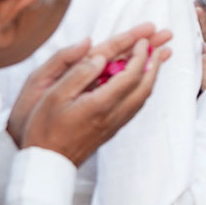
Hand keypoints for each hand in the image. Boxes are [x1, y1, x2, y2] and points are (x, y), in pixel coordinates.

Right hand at [21, 35, 170, 165]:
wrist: (48, 164)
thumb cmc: (43, 129)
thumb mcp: (52, 97)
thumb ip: (78, 74)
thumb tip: (101, 57)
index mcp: (100, 103)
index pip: (131, 75)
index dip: (140, 55)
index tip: (144, 40)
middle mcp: (114, 114)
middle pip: (145, 85)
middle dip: (155, 62)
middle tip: (161, 44)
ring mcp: (115, 123)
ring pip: (144, 96)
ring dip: (153, 75)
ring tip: (159, 59)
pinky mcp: (113, 129)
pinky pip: (137, 105)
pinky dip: (144, 88)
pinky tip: (142, 81)